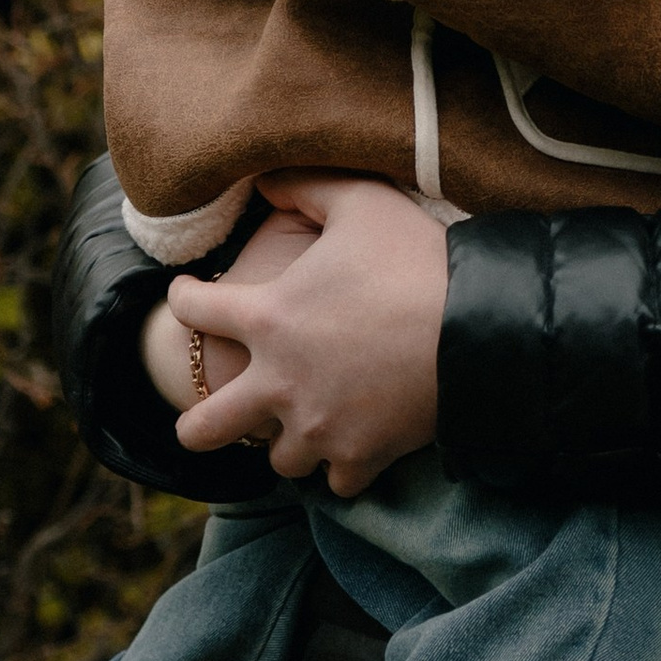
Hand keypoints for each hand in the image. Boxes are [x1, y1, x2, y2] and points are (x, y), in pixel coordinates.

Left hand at [166, 173, 447, 495]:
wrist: (477, 327)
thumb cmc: (416, 260)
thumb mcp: (361, 203)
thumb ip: (307, 186)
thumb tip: (265, 178)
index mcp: (268, 318)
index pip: (197, 311)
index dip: (183, 300)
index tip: (186, 297)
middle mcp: (279, 382)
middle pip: (206, 427)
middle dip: (196, 426)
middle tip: (202, 421)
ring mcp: (318, 426)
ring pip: (280, 460)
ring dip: (288, 444)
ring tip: (301, 430)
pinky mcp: (361, 455)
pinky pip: (338, 482)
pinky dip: (343, 469)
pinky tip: (352, 454)